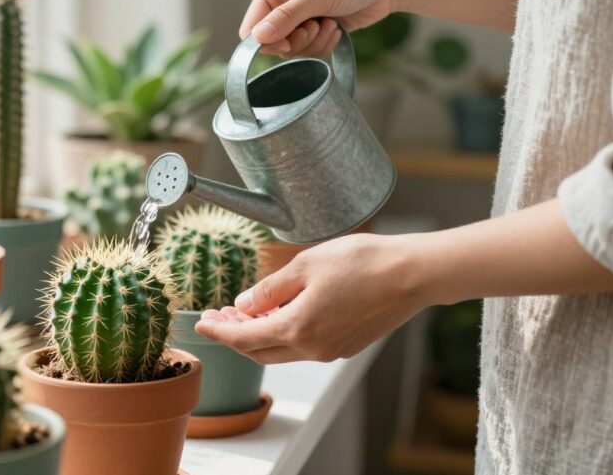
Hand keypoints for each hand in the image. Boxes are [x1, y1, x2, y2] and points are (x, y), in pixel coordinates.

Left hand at [195, 233, 426, 363]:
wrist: (411, 274)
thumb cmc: (361, 262)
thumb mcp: (305, 265)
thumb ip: (269, 289)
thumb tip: (243, 305)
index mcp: (298, 328)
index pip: (243, 338)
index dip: (218, 331)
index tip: (200, 324)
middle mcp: (313, 348)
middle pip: (259, 350)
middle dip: (234, 333)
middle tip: (218, 315)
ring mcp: (331, 350)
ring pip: (282, 349)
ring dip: (258, 333)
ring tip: (243, 311)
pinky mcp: (345, 345)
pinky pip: (303, 345)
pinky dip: (283, 332)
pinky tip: (277, 312)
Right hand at [241, 0, 404, 57]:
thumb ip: (286, 17)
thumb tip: (258, 37)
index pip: (251, 29)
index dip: (266, 42)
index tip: (289, 42)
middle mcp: (280, 4)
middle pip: (272, 44)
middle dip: (297, 42)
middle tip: (315, 27)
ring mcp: (297, 18)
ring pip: (291, 50)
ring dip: (313, 43)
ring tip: (330, 24)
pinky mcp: (313, 29)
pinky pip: (308, 51)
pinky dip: (323, 45)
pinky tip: (336, 29)